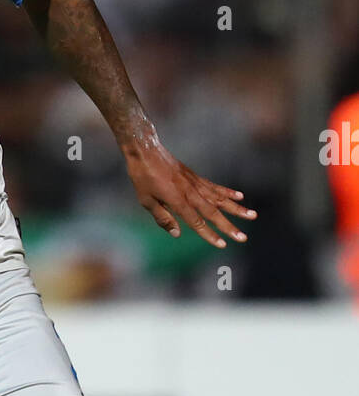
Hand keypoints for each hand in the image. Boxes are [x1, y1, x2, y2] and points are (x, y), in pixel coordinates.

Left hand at [123, 137, 256, 247]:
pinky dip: (228, 192)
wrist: (146, 150)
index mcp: (178, 200)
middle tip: (243, 238)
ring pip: (220, 199)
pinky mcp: (196, 177)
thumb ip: (163, 218)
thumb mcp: (146, 201)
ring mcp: (195, 183)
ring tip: (253, 216)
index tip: (223, 245)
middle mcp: (191, 192)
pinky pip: (215, 187)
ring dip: (237, 209)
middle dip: (229, 227)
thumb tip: (177, 234)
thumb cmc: (142, 177)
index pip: (197, 222)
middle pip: (214, 213)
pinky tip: (240, 197)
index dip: (209, 235)